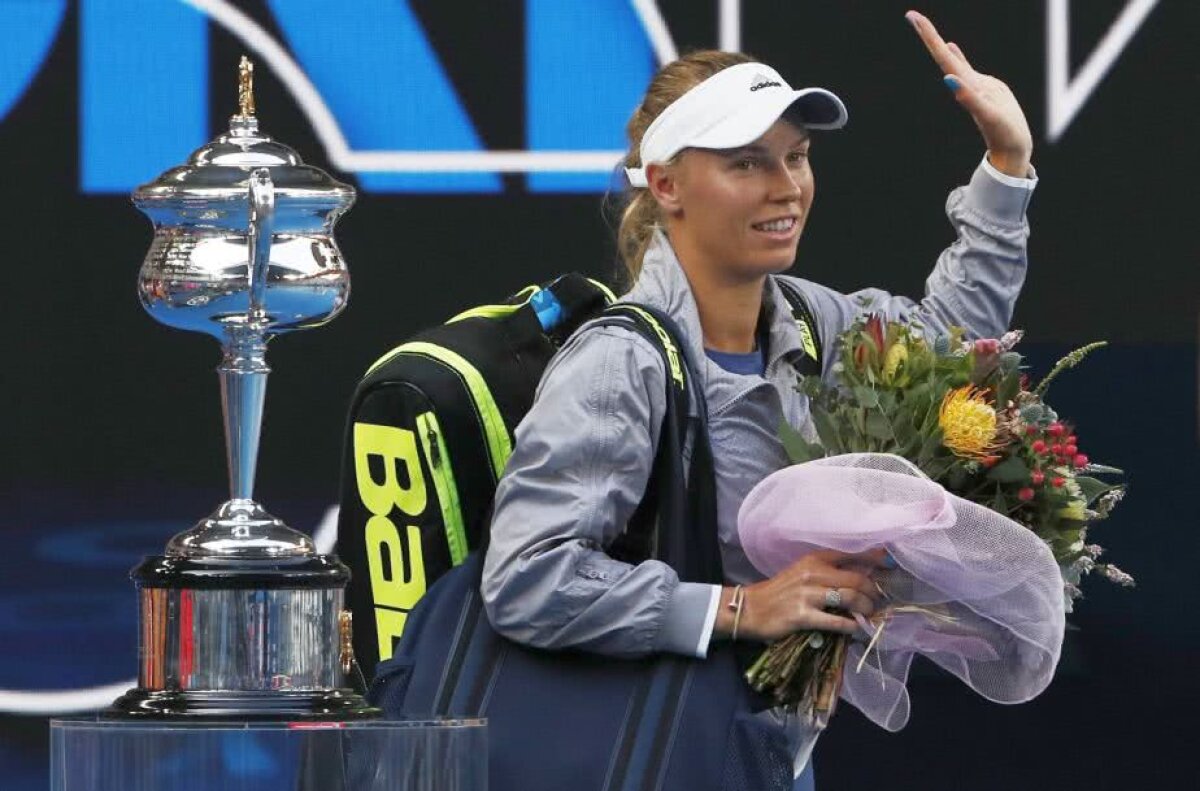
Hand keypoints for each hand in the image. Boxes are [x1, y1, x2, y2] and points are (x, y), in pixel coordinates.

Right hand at [718, 549, 888, 641]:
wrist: (750, 608)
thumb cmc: (779, 591)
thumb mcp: (802, 573)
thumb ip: (827, 573)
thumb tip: (860, 578)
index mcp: (814, 559)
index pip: (850, 554)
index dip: (874, 559)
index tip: (889, 563)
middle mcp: (812, 573)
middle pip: (856, 579)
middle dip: (873, 592)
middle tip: (877, 601)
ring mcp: (808, 595)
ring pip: (850, 598)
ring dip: (866, 609)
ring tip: (869, 615)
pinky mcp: (803, 616)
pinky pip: (837, 621)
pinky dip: (851, 626)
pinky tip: (856, 628)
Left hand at [905, 9, 1033, 176]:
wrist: (1012, 149)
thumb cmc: (1003, 134)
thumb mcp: (988, 116)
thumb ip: (969, 98)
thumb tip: (948, 80)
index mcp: (965, 86)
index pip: (943, 58)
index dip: (931, 38)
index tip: (914, 19)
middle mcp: (965, 83)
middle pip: (943, 55)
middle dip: (929, 35)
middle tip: (912, 15)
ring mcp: (973, 85)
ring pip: (951, 59)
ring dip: (937, 44)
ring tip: (924, 26)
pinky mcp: (983, 88)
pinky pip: (966, 67)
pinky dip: (956, 55)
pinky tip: (950, 47)